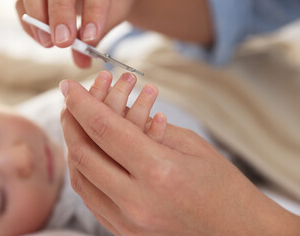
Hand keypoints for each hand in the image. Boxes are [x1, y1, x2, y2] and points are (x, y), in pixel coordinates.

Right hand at [15, 0, 135, 67]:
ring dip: (38, 19)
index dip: (93, 14)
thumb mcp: (107, 17)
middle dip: (60, 14)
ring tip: (48, 43)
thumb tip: (82, 62)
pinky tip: (42, 39)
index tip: (90, 38)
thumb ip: (95, 37)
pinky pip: (22, 4)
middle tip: (63, 42)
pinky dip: (29, 24)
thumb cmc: (102, 2)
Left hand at [60, 72, 299, 235]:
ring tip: (76, 123)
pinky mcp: (124, 232)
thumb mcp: (191, 146)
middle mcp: (137, 201)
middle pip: (83, 154)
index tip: (70, 86)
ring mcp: (128, 222)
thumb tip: (113, 111)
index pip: (105, 130)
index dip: (82, 103)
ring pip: (80, 178)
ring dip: (74, 146)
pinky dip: (84, 171)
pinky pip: (91, 198)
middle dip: (71, 121)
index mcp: (160, 172)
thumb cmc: (223, 186)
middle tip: (70, 102)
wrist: (237, 232)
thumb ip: (146, 128)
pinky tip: (88, 153)